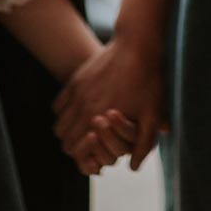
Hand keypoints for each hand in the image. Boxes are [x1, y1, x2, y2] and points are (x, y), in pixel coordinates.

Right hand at [54, 35, 165, 171]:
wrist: (138, 44)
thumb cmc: (148, 80)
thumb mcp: (152, 115)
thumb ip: (143, 144)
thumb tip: (132, 166)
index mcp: (100, 120)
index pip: (77, 152)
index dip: (84, 159)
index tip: (96, 157)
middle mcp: (84, 108)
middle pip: (65, 141)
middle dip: (76, 148)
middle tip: (92, 147)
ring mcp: (77, 93)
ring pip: (59, 124)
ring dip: (68, 132)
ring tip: (85, 132)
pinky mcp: (76, 79)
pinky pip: (58, 104)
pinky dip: (64, 113)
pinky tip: (79, 112)